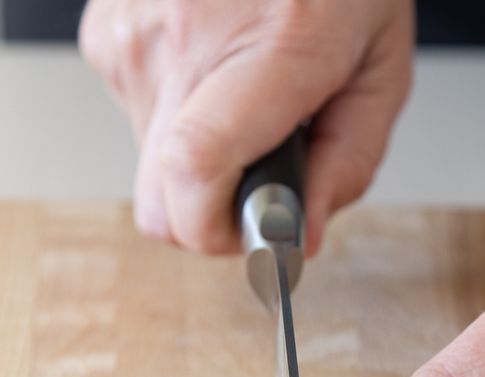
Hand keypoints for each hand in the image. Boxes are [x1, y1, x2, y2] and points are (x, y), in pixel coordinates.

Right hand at [79, 0, 412, 253]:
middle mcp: (187, 41)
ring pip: (150, 163)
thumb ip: (349, 162)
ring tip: (243, 89)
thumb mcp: (381, 66)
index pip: (196, 169)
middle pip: (159, 202)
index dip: (215, 230)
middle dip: (209, 214)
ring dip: (198, 152)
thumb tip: (298, 235)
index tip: (250, 232)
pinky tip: (212, 62)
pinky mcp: (104, 32)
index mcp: (274, 48)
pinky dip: (176, 109)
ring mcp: (133, 34)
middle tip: (259, 170)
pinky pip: (134, 115)